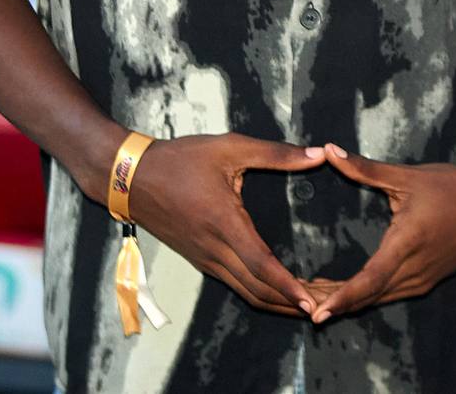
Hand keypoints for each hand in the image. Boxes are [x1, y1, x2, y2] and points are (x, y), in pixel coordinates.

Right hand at [117, 132, 327, 316]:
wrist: (130, 178)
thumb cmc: (182, 159)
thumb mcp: (230, 148)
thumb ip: (276, 154)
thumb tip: (318, 155)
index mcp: (224, 224)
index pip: (261, 265)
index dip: (288, 286)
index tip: (312, 301)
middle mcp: (214, 249)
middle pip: (256, 288)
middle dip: (291, 302)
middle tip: (325, 307)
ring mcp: (205, 258)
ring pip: (245, 291)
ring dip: (277, 302)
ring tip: (309, 305)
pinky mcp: (200, 259)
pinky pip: (234, 283)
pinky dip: (260, 292)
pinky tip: (280, 291)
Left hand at [306, 145, 455, 322]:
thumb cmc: (453, 185)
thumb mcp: (408, 176)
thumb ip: (365, 169)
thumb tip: (328, 151)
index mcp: (408, 242)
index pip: (369, 280)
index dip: (340, 298)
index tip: (315, 313)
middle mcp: (415, 269)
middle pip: (367, 296)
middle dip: (331, 302)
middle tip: (293, 303)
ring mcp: (422, 279)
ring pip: (377, 299)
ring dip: (346, 301)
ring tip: (309, 300)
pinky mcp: (427, 280)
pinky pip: (390, 295)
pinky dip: (365, 296)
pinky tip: (344, 292)